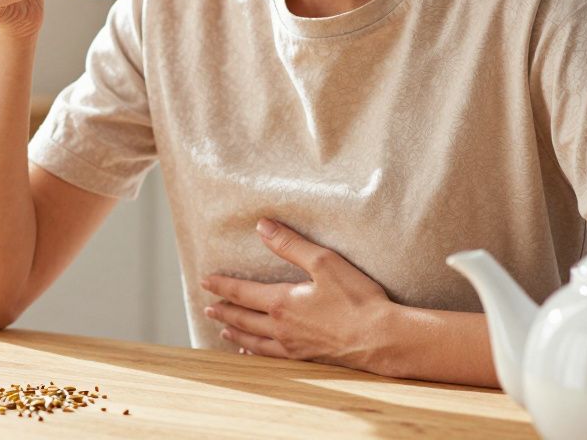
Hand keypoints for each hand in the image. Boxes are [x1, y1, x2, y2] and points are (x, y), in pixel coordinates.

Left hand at [201, 218, 397, 370]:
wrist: (381, 339)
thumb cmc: (356, 299)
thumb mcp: (323, 262)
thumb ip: (290, 244)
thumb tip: (262, 226)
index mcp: (282, 302)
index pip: (242, 292)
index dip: (222, 285)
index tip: (205, 281)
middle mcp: (281, 327)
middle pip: (243, 318)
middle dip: (224, 311)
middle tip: (208, 308)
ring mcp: (293, 346)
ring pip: (254, 341)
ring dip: (236, 333)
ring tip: (223, 331)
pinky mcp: (307, 359)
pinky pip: (271, 357)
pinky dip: (255, 353)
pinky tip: (252, 353)